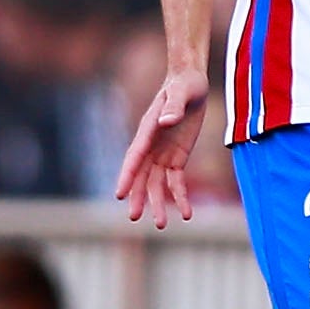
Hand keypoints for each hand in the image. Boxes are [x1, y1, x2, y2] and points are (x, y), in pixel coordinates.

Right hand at [115, 65, 213, 222]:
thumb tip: (165, 121)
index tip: (118, 194)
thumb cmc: (184, 85)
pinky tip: (187, 214)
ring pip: (155, 184)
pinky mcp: (176, 159)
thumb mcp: (182, 92)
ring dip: (157, 204)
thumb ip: (174, 107)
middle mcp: (151, 146)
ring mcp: (162, 154)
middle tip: (134, 218)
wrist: (191, 83)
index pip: (134, 157)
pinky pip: (176, 182)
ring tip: (160, 225)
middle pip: (141, 176)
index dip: (126, 176)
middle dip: (137, 197)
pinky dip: (180, 197)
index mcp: (148, 130)